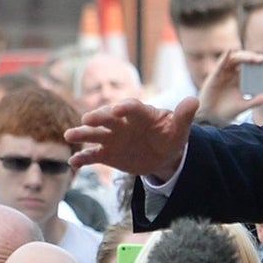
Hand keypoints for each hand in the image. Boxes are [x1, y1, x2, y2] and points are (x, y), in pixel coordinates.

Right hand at [66, 96, 196, 184]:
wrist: (162, 155)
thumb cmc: (170, 136)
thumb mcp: (179, 128)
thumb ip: (184, 115)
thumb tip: (193, 101)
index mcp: (140, 114)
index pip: (132, 108)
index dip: (125, 107)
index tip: (118, 109)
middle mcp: (122, 123)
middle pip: (108, 118)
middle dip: (98, 118)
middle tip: (87, 119)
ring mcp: (112, 138)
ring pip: (95, 135)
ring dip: (82, 135)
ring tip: (69, 136)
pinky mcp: (107, 154)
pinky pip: (93, 155)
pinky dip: (82, 158)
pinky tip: (72, 162)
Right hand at [197, 49, 262, 126]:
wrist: (211, 118)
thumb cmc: (228, 110)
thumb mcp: (246, 104)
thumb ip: (260, 100)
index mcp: (244, 78)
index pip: (255, 66)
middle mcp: (235, 73)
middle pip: (247, 60)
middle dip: (256, 58)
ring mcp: (225, 72)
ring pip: (236, 58)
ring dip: (245, 56)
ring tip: (254, 59)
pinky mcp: (215, 74)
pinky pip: (220, 62)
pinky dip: (225, 56)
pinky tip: (229, 52)